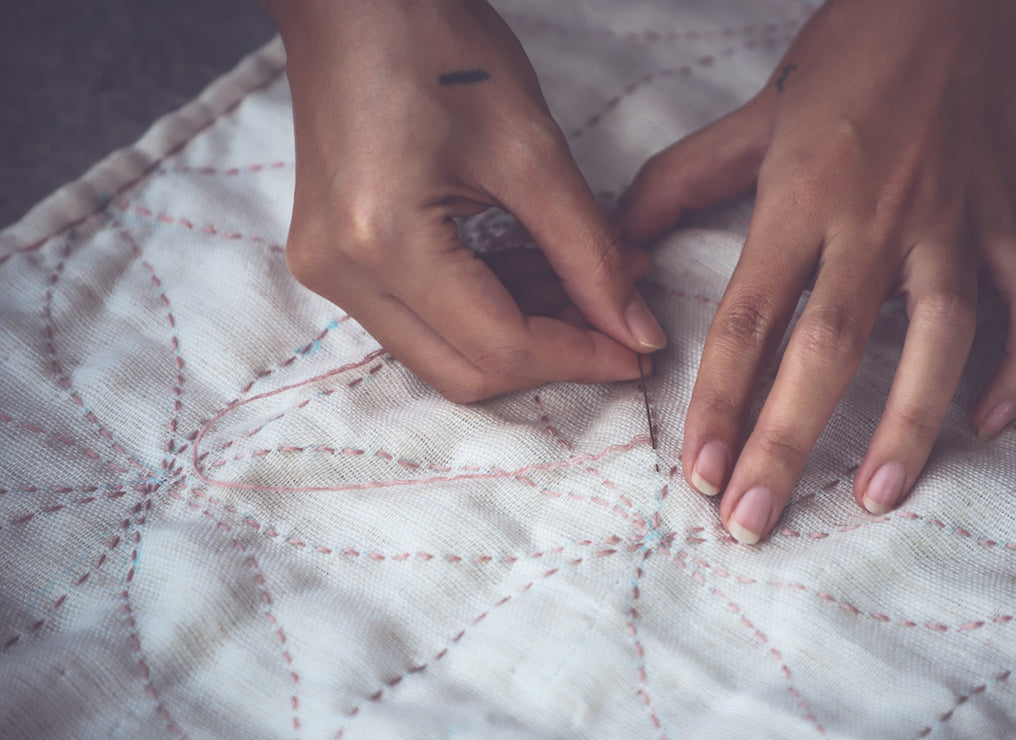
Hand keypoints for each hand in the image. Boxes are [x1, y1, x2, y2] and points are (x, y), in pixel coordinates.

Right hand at [263, 0, 665, 402]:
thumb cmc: (438, 44)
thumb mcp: (533, 150)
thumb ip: (589, 253)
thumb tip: (637, 334)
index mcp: (385, 241)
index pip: (500, 346)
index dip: (580, 357)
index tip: (639, 352)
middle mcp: (342, 272)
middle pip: (465, 372)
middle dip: (553, 354)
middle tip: (619, 322)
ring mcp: (329, 270)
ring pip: (445, 353)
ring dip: (525, 331)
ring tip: (592, 281)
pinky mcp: (335, 259)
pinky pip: (423, 318)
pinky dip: (488, 308)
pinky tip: (541, 269)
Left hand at [618, 0, 1015, 541]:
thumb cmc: (856, 49)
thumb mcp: (759, 110)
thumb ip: (684, 180)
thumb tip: (622, 244)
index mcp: (803, 195)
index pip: (748, 317)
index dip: (719, 400)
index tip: (698, 471)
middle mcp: (878, 217)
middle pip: (828, 346)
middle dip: (786, 441)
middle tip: (753, 521)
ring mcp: (957, 221)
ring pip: (938, 337)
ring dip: (907, 423)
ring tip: (877, 499)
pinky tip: (986, 426)